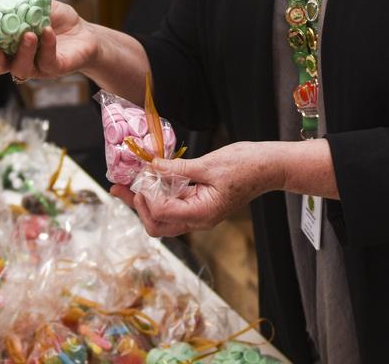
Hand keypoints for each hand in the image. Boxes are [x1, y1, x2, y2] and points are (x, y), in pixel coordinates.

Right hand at [0, 0, 97, 81]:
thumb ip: (20, 2)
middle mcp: (18, 58)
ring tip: (28, 35)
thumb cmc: (57, 20)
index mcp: (9, 45)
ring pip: (20, 68)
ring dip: (22, 52)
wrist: (85, 33)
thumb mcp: (37, 6)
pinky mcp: (54, 69)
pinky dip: (46, 45)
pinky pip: (46, 60)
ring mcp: (35, 66)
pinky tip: (48, 32)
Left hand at [110, 142, 281, 237]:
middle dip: (137, 206)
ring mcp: (199, 214)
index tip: (137, 175)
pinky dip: (160, 195)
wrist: (268, 167)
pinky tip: (153, 179)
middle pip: (158, 224)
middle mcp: (198, 220)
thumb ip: (178, 169)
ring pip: (164, 218)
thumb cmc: (244, 165)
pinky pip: (175, 206)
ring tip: (131, 183)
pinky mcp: (201, 205)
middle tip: (120, 187)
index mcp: (201, 213)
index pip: (162, 212)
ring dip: (145, 202)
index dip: (146, 196)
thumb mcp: (208, 164)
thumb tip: (151, 166)